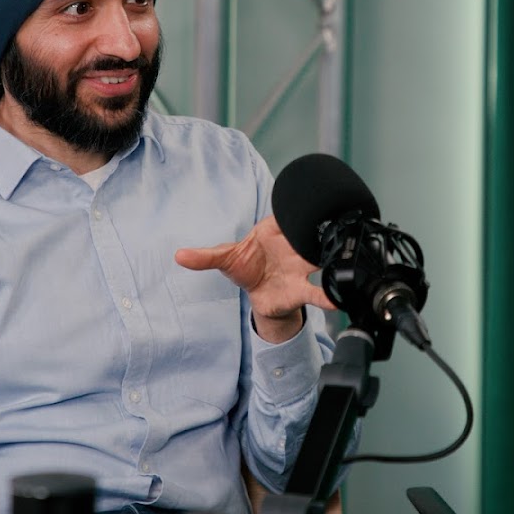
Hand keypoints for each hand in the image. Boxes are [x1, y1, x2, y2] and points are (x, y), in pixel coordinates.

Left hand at [175, 216, 336, 342]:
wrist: (259, 294)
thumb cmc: (246, 267)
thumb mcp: (224, 260)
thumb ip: (204, 257)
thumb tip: (178, 255)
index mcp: (275, 230)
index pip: (288, 217)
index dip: (295, 213)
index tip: (299, 213)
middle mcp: (292, 246)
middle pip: (308, 237)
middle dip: (317, 235)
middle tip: (324, 236)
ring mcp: (299, 268)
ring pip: (317, 263)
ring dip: (327, 265)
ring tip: (335, 270)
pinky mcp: (301, 289)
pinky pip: (316, 292)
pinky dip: (326, 296)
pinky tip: (335, 301)